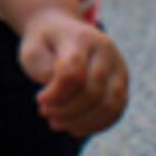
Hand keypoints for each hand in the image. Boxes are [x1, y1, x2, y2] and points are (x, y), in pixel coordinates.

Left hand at [17, 10, 127, 136]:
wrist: (60, 29)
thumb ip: (43, 71)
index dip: (56, 94)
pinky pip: (116, 111)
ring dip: (82, 121)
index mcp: (80, 37)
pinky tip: (73, 127)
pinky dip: (95, 124)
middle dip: (66, 110)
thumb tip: (61, 97)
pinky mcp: (123, 83)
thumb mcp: (32, 52)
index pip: (74, 72)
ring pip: (110, 105)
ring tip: (57, 123)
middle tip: (45, 113)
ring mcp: (119, 67)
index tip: (40, 100)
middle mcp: (106, 50)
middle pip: (93, 91)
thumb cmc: (43, 44)